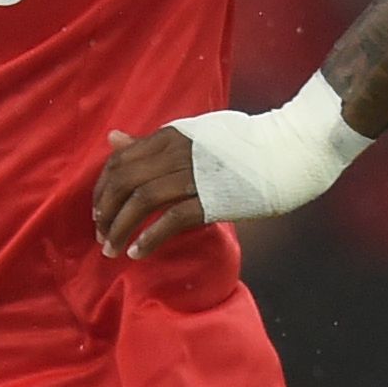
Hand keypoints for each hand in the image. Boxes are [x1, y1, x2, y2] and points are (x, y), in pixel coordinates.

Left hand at [94, 78, 372, 257]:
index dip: (103, 188)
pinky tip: (138, 252)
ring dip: (120, 227)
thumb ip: (153, 141)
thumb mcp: (194, 134)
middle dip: (105, 211)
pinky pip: (170, 220)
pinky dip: (148, 238)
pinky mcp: (212, 199)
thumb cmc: (245, 144)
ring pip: (140, 201)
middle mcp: (177, 152)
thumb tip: (113, 138)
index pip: (120, 160)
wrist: (289, 151)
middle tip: (100, 234)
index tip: (99, 210)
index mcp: (170, 135)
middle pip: (124, 181)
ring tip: (111, 249)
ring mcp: (194, 175)